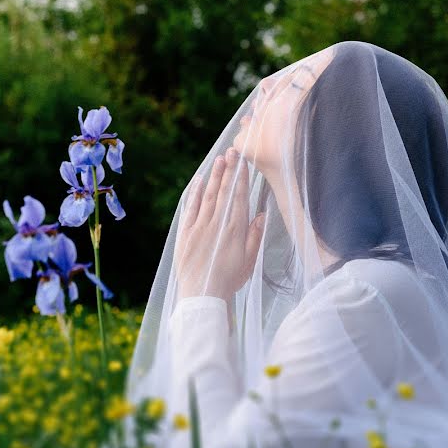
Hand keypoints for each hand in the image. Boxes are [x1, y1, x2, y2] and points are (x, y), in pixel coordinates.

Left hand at [174, 147, 265, 300]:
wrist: (202, 296)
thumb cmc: (230, 281)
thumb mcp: (249, 261)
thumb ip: (255, 236)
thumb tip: (261, 214)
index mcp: (235, 230)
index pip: (239, 197)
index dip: (241, 177)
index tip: (243, 161)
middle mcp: (217, 224)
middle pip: (224, 191)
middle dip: (229, 170)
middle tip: (232, 151)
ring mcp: (200, 227)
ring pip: (209, 195)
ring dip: (215, 176)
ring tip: (220, 159)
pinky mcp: (185, 233)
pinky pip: (191, 207)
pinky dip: (196, 192)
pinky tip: (200, 180)